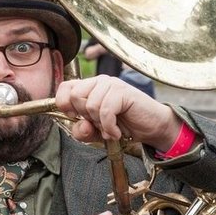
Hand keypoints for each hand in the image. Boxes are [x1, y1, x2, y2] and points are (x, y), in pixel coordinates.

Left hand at [53, 76, 181, 150]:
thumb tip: (81, 126)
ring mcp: (112, 84)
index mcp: (89, 87)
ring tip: (109, 127)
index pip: (65, 87)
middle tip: (99, 123)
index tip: (76, 117)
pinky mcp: (123, 91)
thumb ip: (81, 131)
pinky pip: (106, 110)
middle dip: (85, 116)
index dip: (64, 104)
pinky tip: (116, 132)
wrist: (150, 127)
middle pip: (75, 95)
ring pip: (90, 104)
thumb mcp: (95, 132)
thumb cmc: (122, 126)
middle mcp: (99, 82)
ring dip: (99, 123)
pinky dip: (109, 127)